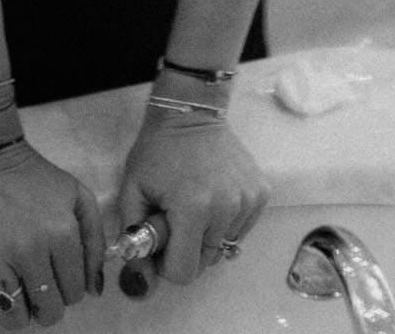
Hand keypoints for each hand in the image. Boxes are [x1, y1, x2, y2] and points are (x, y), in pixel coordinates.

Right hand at [0, 142, 105, 327]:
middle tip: (43, 291)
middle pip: (46, 307)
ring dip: (20, 314)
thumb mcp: (78, 196)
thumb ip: (94, 241)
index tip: (63, 281)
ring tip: (20, 298)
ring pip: (13, 315)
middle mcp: (28, 249)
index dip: (72, 291)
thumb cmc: (37, 178)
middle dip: (49, 306)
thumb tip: (95, 288)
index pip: (74, 291)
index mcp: (60, 232)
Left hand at [115, 116, 268, 290]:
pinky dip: (226, 221)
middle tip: (177, 219)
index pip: (184, 271)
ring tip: (196, 203)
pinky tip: (215, 196)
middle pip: (205, 261)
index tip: (161, 240)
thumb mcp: (132, 192)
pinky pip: (242, 227)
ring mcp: (248, 199)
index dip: (166, 263)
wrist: (192, 111)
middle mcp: (227, 208)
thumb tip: (143, 282)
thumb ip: (134, 240)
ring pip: (224, 245)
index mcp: (193, 209)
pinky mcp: (261, 192)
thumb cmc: (158, 151)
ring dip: (208, 235)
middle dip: (187, 248)